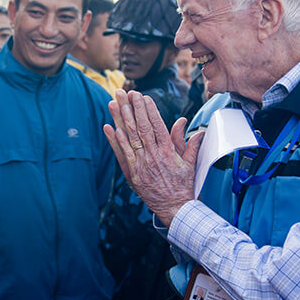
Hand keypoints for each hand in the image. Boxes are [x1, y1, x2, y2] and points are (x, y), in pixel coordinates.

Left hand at [103, 89, 203, 225]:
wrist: (174, 207)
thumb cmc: (182, 185)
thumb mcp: (189, 162)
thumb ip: (187, 141)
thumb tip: (185, 123)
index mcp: (168, 152)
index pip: (157, 125)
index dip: (149, 110)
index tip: (144, 97)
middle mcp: (153, 156)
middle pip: (141, 127)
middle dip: (133, 108)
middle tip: (127, 92)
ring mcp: (141, 164)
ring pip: (129, 137)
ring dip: (120, 119)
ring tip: (114, 103)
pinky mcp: (132, 173)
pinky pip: (122, 153)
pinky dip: (115, 140)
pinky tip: (109, 127)